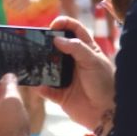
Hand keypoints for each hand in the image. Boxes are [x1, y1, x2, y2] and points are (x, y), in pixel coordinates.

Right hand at [40, 16, 115, 131]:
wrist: (106, 112)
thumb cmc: (105, 83)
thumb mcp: (93, 61)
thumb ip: (76, 48)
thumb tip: (56, 39)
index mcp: (86, 50)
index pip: (74, 30)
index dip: (64, 23)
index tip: (52, 26)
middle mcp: (73, 62)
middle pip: (56, 47)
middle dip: (44, 43)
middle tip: (34, 42)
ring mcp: (65, 77)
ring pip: (46, 67)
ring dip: (38, 65)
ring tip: (29, 61)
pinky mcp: (59, 94)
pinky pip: (44, 89)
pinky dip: (39, 87)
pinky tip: (37, 85)